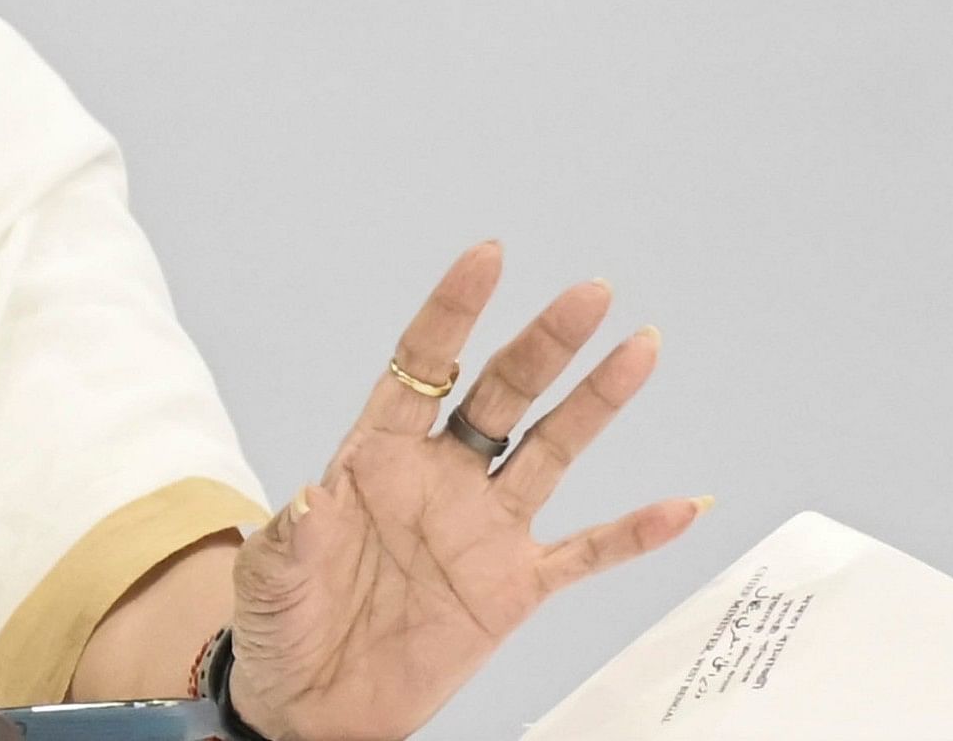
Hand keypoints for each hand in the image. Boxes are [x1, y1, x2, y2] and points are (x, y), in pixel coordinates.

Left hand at [228, 242, 709, 740]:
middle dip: (542, 344)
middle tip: (589, 294)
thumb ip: (291, 537)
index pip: (419, 365)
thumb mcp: (269, 576)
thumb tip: (310, 499)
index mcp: (374, 456)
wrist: (313, 703)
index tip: (488, 257)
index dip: (452, 313)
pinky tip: (683, 506)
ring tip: (640, 349)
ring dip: (595, 404)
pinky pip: (585, 555)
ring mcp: (481, 529)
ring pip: (550, 452)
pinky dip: (634, 534)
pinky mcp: (512, 588)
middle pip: (499, 395)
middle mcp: (437, 478)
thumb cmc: (281, 623)